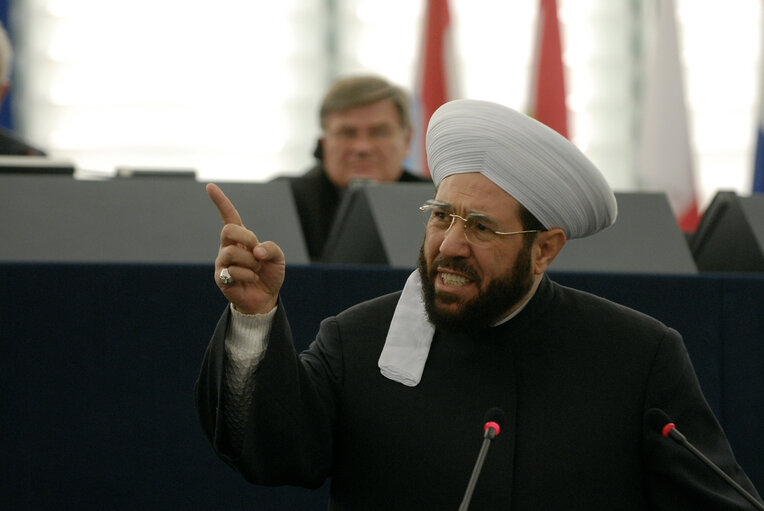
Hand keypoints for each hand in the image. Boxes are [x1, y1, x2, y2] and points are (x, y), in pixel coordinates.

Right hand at [206, 183, 284, 314]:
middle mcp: (228, 247)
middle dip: (247, 238)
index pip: (229, 216)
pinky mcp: (220, 277)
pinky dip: (249, 275)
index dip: (220, 201)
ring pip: (232, 252)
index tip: (210, 186)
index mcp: (241, 238)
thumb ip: (271, 248)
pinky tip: (251, 280)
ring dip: (251, 262)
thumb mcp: (278, 258)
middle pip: (228, 230)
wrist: (266, 297)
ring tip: (256, 271)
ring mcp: (222, 262)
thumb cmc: (269, 274)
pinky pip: (234, 271)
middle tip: (258, 253)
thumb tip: (256, 250)